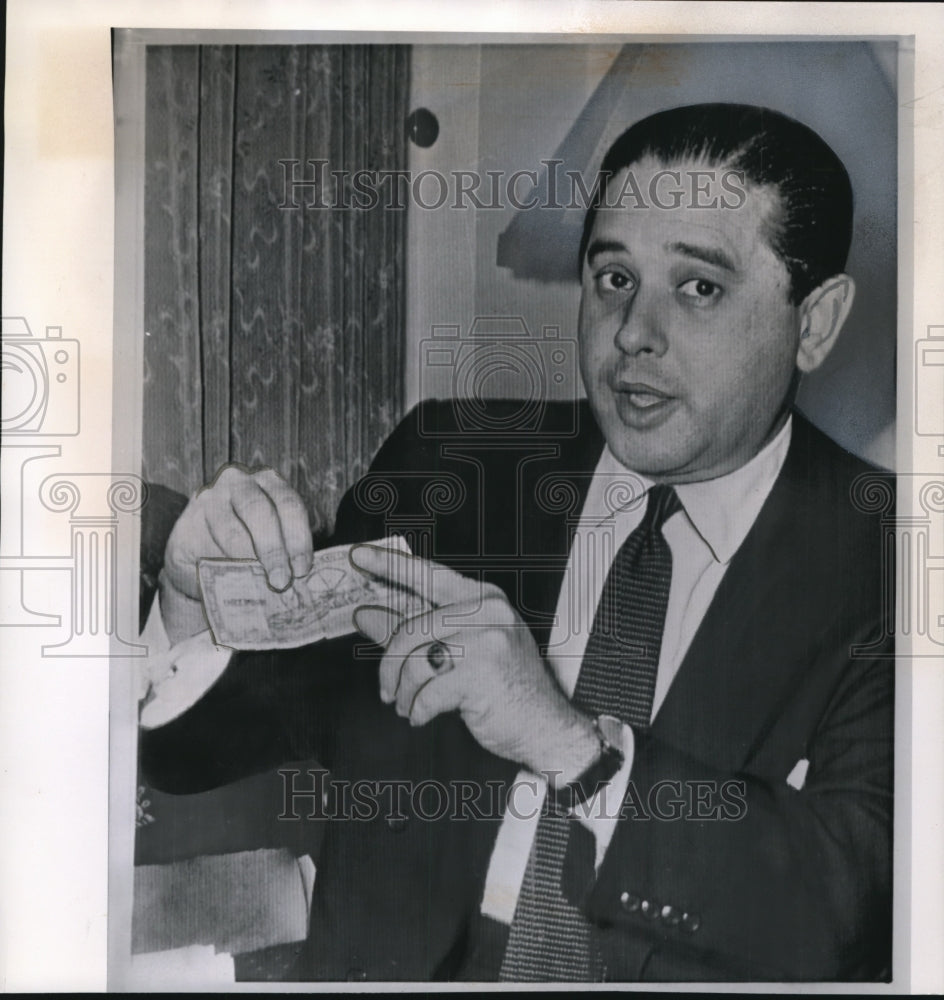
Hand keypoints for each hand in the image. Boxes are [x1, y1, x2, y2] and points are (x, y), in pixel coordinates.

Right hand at [161, 465, 312, 642]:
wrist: (200, 553)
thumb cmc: (247, 543)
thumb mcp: (270, 539)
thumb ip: (284, 550)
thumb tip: (296, 576)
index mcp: (270, 482)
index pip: (289, 504)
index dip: (298, 538)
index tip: (302, 568)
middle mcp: (240, 481)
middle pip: (260, 511)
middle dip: (273, 548)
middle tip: (280, 580)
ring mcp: (211, 497)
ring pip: (232, 529)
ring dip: (247, 559)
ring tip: (257, 583)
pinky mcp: (189, 519)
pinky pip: (207, 544)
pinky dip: (222, 563)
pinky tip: (232, 578)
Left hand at [350, 545, 598, 784]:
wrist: (544, 725)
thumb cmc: (504, 686)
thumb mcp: (460, 648)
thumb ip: (412, 629)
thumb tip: (366, 613)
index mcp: (483, 598)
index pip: (428, 575)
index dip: (390, 565)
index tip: (359, 557)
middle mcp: (488, 612)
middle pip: (411, 629)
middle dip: (389, 665)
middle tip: (385, 687)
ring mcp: (487, 641)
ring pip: (415, 663)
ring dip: (404, 693)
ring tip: (410, 704)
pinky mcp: (481, 675)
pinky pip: (426, 692)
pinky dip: (418, 710)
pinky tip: (425, 713)